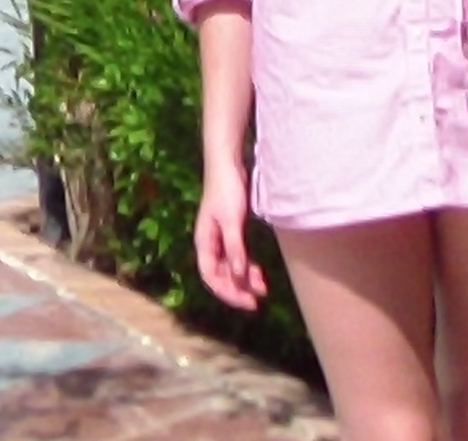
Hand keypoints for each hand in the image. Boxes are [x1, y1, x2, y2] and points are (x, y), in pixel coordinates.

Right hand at [194, 162, 267, 310]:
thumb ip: (234, 248)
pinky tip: (258, 273)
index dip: (227, 292)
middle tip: (256, 302)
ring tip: (263, 288)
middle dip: (237, 290)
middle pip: (220, 276)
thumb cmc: (226, 190)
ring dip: (244, 280)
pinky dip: (247, 267)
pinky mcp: (231, 232)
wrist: (227, 165)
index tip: (248, 302)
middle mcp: (210, 244)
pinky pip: (237, 258)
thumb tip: (239, 275)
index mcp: (204, 242)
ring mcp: (220, 239)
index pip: (211, 277)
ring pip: (230, 269)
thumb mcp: (231, 220)